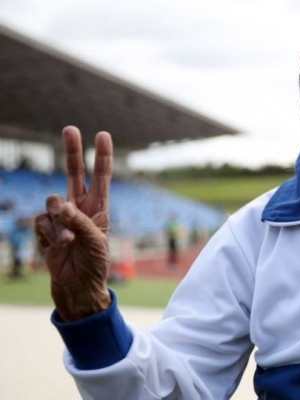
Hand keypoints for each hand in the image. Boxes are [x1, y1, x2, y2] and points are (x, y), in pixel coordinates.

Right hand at [34, 126, 112, 320]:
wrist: (77, 287)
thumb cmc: (94, 264)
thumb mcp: (94, 241)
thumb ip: (78, 220)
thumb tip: (58, 204)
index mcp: (99, 208)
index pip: (100, 177)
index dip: (102, 156)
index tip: (103, 135)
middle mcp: (80, 208)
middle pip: (73, 173)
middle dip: (72, 151)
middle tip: (71, 128)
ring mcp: (61, 218)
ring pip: (51, 202)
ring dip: (58, 221)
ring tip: (69, 241)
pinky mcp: (45, 230)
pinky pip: (41, 222)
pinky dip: (49, 234)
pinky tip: (57, 247)